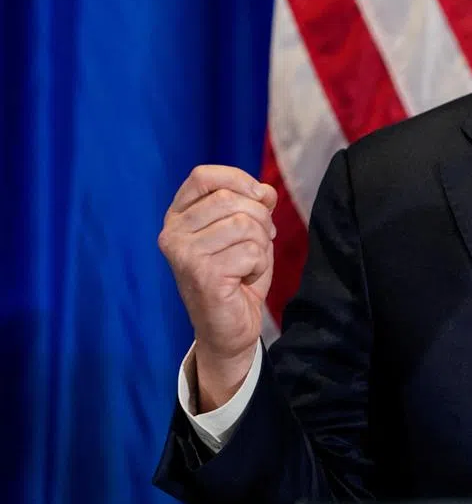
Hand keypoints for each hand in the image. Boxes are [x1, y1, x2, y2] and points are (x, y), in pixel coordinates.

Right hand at [158, 165, 277, 410]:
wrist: (229, 327)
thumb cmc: (236, 275)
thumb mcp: (247, 232)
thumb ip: (253, 206)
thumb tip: (266, 191)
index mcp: (177, 217)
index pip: (203, 176)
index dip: (239, 180)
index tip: (260, 197)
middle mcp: (172, 233)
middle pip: (231, 199)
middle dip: (260, 218)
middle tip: (259, 242)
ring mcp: (183, 254)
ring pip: (245, 224)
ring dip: (261, 245)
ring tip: (249, 263)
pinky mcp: (202, 275)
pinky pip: (251, 252)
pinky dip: (260, 265)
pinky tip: (245, 279)